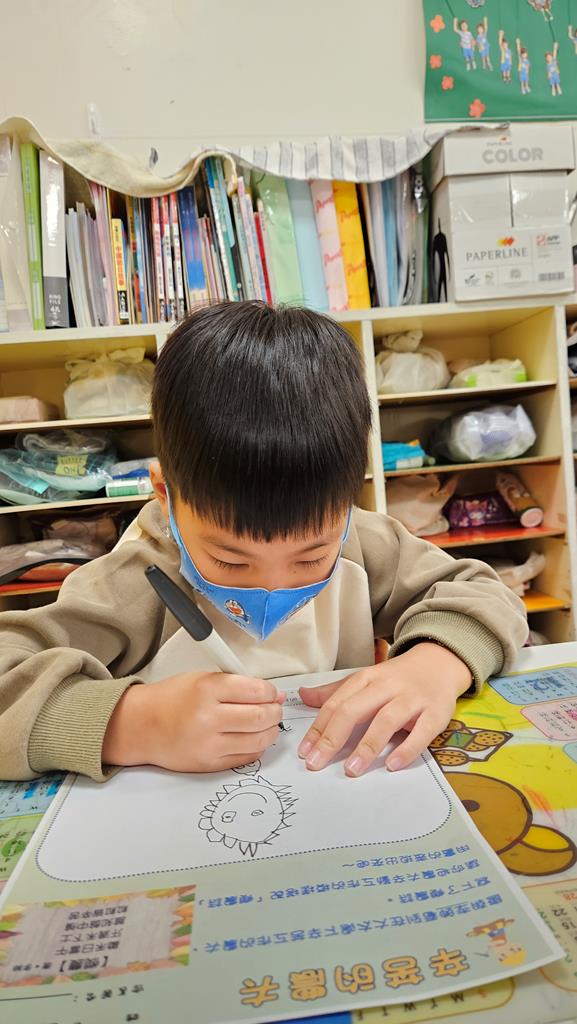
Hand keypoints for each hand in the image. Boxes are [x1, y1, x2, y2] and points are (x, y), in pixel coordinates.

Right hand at [102, 673, 284, 772]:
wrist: (141, 726)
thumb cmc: (170, 699)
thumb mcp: (201, 679)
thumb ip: (234, 684)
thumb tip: (269, 694)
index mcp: (207, 690)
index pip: (255, 691)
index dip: (270, 692)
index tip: (272, 693)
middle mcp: (208, 718)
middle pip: (260, 717)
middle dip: (274, 711)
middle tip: (274, 708)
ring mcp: (209, 744)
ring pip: (258, 739)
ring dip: (270, 730)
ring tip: (267, 723)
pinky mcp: (209, 764)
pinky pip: (246, 757)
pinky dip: (256, 747)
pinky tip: (253, 737)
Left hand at [297, 643, 471, 776]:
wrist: (440, 662)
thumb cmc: (398, 678)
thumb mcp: (366, 679)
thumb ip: (336, 692)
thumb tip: (303, 696)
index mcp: (366, 679)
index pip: (336, 704)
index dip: (318, 729)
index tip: (305, 753)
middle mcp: (386, 686)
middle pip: (354, 710)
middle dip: (332, 738)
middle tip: (316, 764)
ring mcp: (412, 698)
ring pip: (386, 720)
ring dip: (367, 746)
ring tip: (351, 769)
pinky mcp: (436, 712)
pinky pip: (421, 732)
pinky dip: (407, 749)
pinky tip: (392, 765)